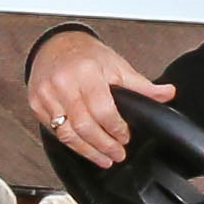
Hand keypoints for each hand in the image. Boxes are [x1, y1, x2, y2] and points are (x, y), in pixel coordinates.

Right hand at [26, 31, 175, 171]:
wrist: (55, 45)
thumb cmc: (86, 55)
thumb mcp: (116, 66)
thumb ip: (141, 85)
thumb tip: (168, 94)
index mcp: (86, 72)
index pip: (103, 110)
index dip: (116, 129)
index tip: (125, 137)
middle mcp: (63, 84)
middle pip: (85, 126)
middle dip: (104, 145)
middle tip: (117, 155)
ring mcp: (46, 95)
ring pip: (67, 134)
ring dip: (88, 151)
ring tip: (104, 159)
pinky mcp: (36, 104)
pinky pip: (55, 131)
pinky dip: (72, 143)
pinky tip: (84, 148)